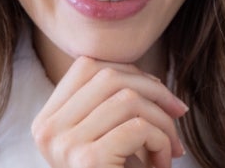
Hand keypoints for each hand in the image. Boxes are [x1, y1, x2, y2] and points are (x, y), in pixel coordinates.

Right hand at [31, 56, 187, 167]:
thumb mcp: (105, 136)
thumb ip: (111, 105)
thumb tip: (150, 78)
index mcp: (47, 120)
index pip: (88, 66)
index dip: (130, 72)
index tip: (158, 94)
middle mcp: (47, 130)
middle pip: (110, 77)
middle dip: (154, 90)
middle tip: (178, 114)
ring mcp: (64, 145)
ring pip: (129, 100)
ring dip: (163, 123)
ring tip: (169, 148)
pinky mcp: (87, 160)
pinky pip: (138, 128)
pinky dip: (161, 142)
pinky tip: (162, 164)